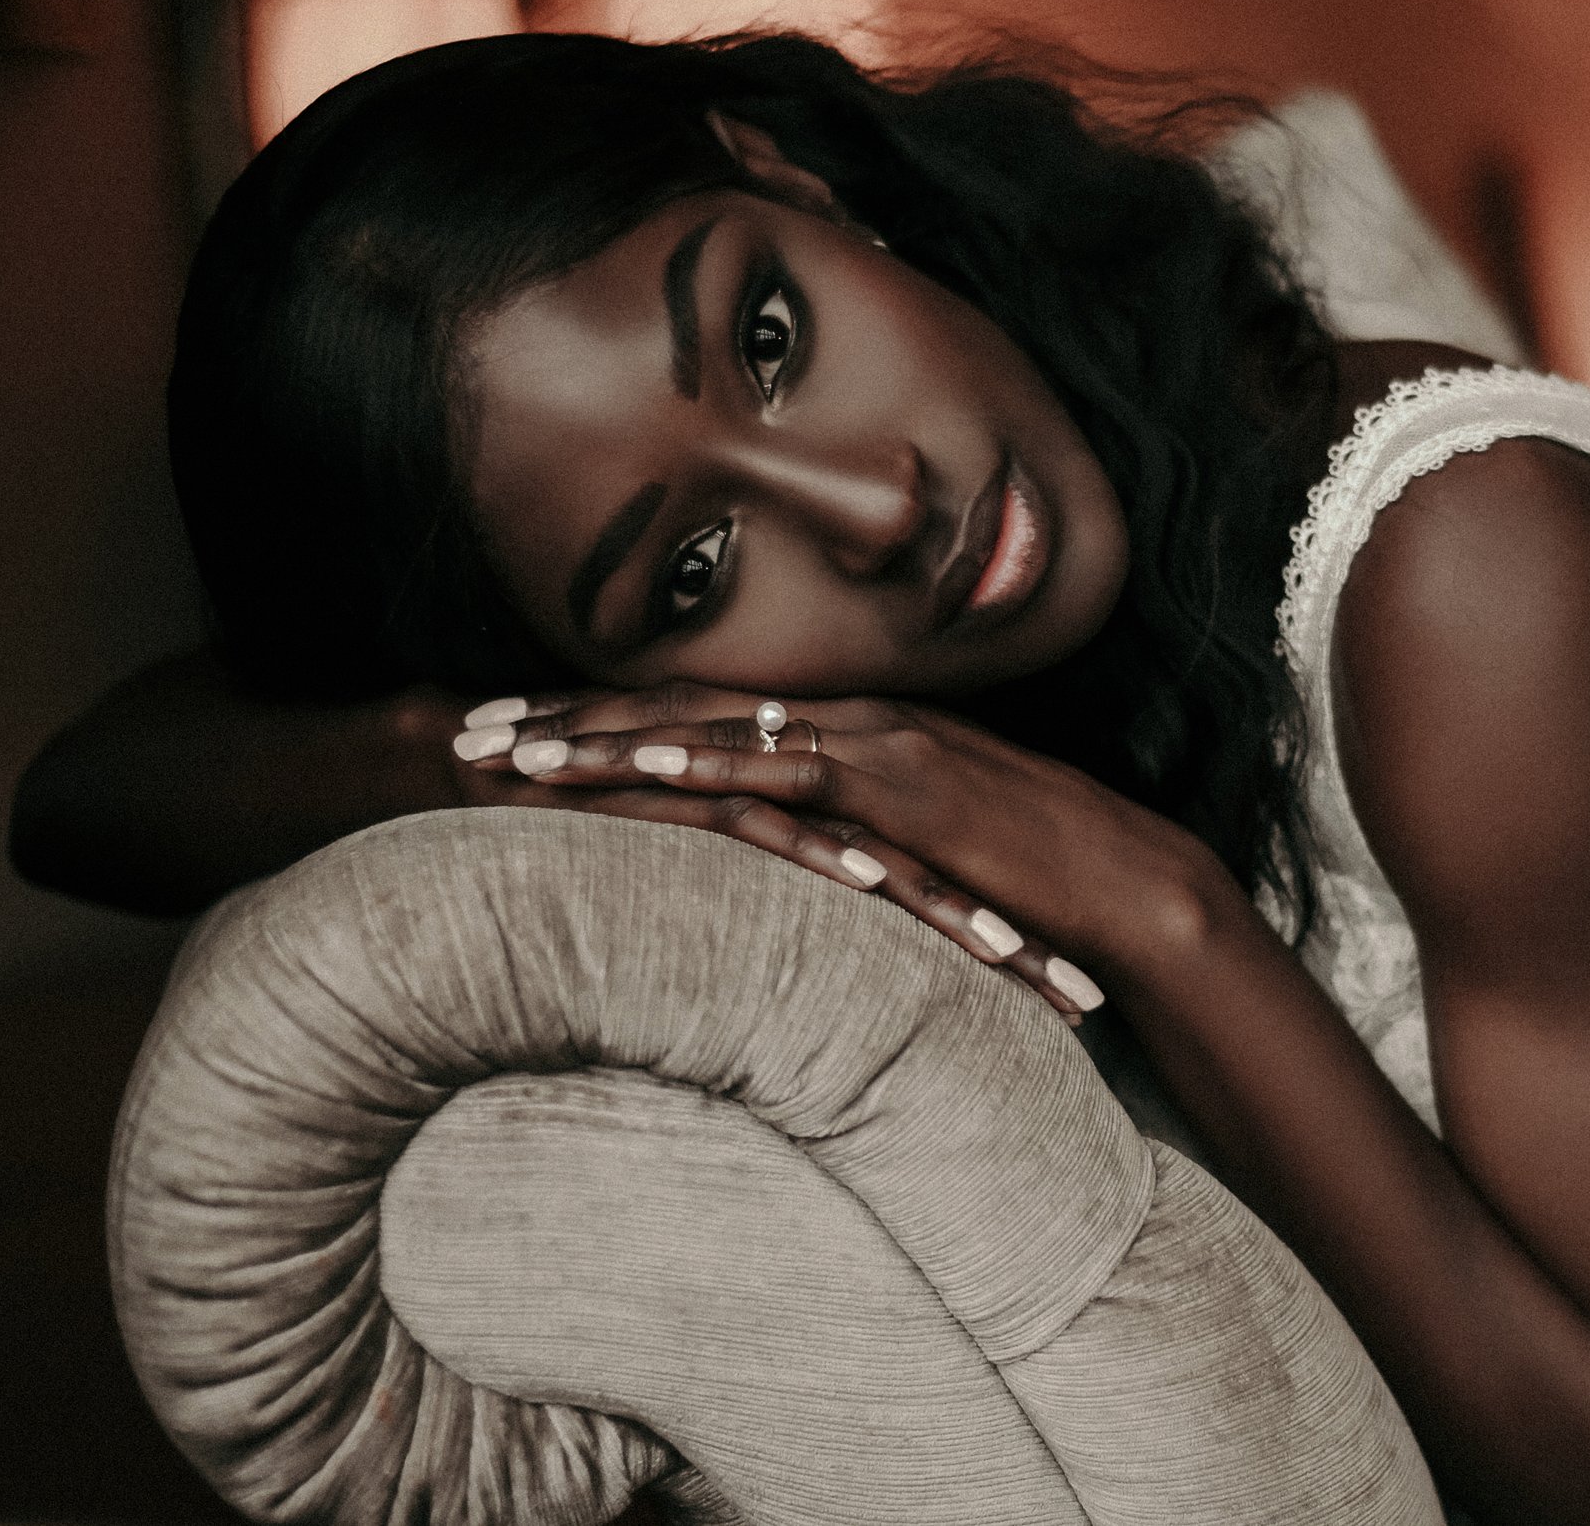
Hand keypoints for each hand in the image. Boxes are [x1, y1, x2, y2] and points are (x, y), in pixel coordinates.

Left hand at [450, 684, 1253, 1021]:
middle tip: (463, 731)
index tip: (515, 734)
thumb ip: (841, 850)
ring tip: (506, 753)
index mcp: (845, 730)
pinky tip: (636, 770)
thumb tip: (780, 885)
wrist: (1126, 885)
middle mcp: (848, 716)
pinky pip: (787, 766)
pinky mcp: (902, 782)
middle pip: (677, 704)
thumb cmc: (1028, 882)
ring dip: (602, 737)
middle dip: (565, 717)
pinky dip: (709, 763)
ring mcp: (873, 740)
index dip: (601, 722)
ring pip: (710, 725)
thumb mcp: (910, 859)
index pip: (699, 714)